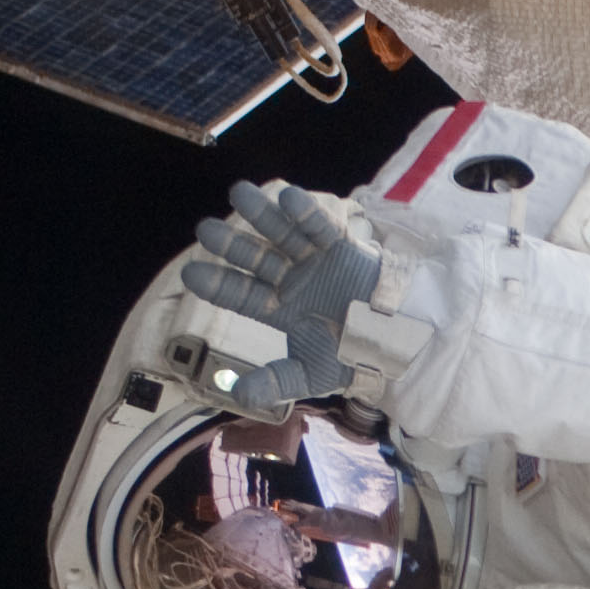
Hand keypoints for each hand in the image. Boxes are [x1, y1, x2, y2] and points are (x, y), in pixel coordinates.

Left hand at [177, 181, 385, 409]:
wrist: (398, 344)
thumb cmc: (352, 358)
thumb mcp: (310, 375)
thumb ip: (276, 382)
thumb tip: (237, 395)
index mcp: (279, 309)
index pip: (242, 295)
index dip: (218, 284)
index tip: (191, 274)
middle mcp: (290, 280)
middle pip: (255, 258)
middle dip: (231, 244)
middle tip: (205, 230)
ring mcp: (313, 261)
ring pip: (282, 234)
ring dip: (261, 215)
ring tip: (239, 193)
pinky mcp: (340, 247)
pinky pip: (321, 227)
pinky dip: (307, 213)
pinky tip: (288, 197)